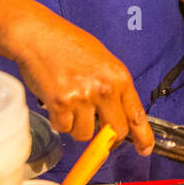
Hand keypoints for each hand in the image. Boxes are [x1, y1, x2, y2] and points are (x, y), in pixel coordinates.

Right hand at [0, 0, 151, 152]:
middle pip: (116, 132)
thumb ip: (114, 87)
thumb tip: (121, 115)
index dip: (143, 137)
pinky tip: (56, 102)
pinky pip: (64, 128)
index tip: (145, 149)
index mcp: (119, 77)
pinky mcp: (61, 104)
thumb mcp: (103, 61)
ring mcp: (83, 98)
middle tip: (98, 132)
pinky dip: (59, 121)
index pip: (137, 114)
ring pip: (86, 134)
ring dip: (78, 126)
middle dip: (107, 138)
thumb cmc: (68, 44)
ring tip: (71, 104)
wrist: (38, 36)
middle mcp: (104, 89)